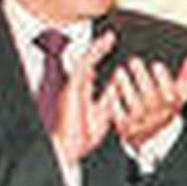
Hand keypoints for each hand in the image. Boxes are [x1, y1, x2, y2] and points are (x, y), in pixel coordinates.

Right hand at [50, 31, 116, 167]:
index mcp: (83, 93)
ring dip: (96, 49)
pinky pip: (81, 69)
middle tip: (110, 37)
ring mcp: (72, 87)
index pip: (92, 70)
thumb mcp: (102, 114)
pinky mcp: (71, 89)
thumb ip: (108, 99)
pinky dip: (91, 58)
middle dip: (98, 48)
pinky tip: (99, 50)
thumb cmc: (82, 136)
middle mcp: (76, 87)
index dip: (101, 58)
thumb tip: (117, 86)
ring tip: (107, 38)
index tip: (112, 48)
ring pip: (84, 62)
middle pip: (87, 62)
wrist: (68, 148)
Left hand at [106, 53, 186, 148]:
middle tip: (134, 61)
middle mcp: (158, 117)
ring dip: (126, 88)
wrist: (153, 137)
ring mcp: (142, 124)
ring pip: (135, 106)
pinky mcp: (126, 129)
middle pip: (151, 98)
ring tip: (120, 71)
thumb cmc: (166, 110)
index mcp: (173, 108)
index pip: (171, 94)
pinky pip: (120, 116)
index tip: (157, 65)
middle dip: (143, 78)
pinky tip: (111, 89)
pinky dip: (115, 103)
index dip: (164, 80)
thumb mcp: (180, 95)